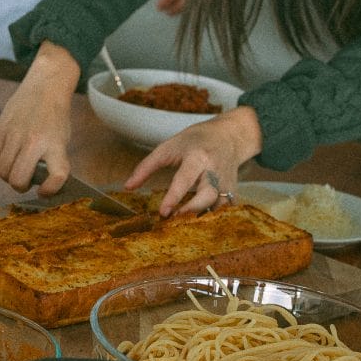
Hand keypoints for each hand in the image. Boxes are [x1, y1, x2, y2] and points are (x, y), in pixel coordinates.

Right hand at [0, 41, 81, 193]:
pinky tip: (4, 161)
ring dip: (7, 176)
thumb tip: (40, 183)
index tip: (44, 191)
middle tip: (25, 181)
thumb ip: (51, 160)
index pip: (57, 175)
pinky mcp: (1, 129)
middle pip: (18, 179)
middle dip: (20, 186)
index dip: (51, 189)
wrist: (45, 86)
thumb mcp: (61, 139)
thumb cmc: (55, 116)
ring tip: (14, 169)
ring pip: (2, 172)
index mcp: (55, 144)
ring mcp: (15, 135)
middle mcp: (35, 141)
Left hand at [125, 106, 262, 215]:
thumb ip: (146, 167)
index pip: (185, 179)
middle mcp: (215, 170)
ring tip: (182, 225)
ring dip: (201, 218)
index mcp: (198, 157)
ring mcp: (227, 182)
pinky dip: (212, 219)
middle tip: (173, 220)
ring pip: (218, 206)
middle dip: (191, 210)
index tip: (163, 213)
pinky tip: (197, 224)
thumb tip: (127, 188)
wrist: (229, 136)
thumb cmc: (194, 141)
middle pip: (208, 195)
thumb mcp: (168, 147)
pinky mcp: (233, 191)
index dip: (174, 197)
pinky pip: (225, 210)